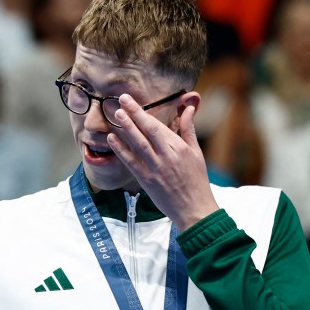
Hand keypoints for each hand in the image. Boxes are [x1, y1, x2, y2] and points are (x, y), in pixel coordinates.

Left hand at [108, 93, 219, 230]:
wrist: (194, 209)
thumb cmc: (197, 181)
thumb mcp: (196, 153)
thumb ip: (188, 129)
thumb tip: (188, 107)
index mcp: (179, 148)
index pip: (157, 126)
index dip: (143, 113)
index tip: (131, 101)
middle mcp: (167, 156)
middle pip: (147, 131)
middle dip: (133, 114)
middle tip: (121, 100)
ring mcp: (156, 169)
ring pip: (138, 144)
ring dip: (126, 128)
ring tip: (116, 114)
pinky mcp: (147, 181)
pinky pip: (131, 163)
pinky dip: (121, 150)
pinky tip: (112, 139)